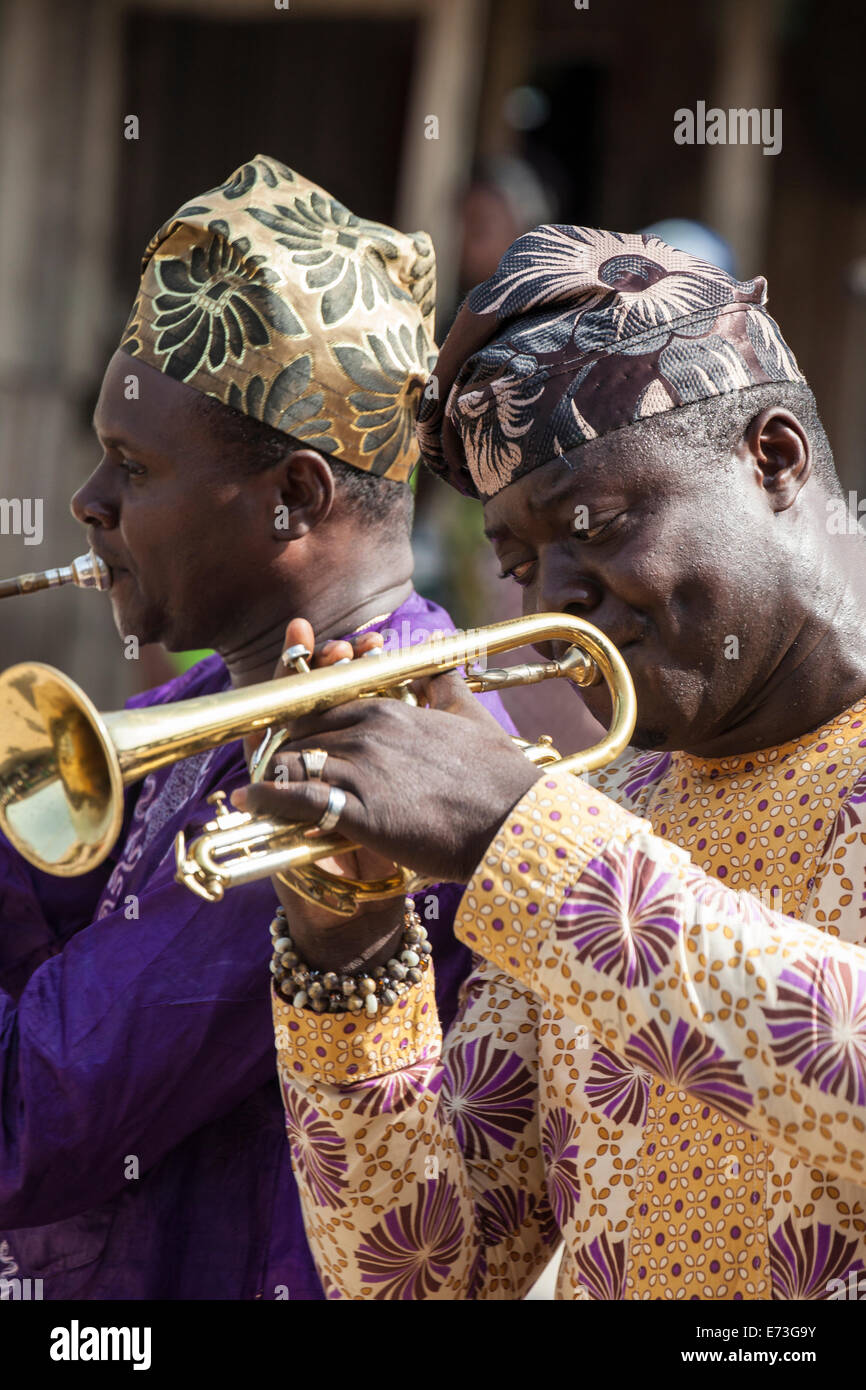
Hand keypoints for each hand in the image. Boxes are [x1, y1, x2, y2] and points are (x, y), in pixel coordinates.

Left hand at [233, 622, 541, 884]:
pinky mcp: (360, 808)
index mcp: (391, 710)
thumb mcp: (471, 717)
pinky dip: (266, 797)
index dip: (301, 718)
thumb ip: (445, 685)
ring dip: (271, 773)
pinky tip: (248, 801)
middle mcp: (369, 731)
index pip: (325, 704)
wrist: (514, 822)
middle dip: (282, 746)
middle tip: (265, 763)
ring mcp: (362, 768)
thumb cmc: (498, 776)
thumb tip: (441, 650)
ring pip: (294, 759)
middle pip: (302, 730)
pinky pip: (296, 795)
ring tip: (255, 787)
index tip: (288, 731)